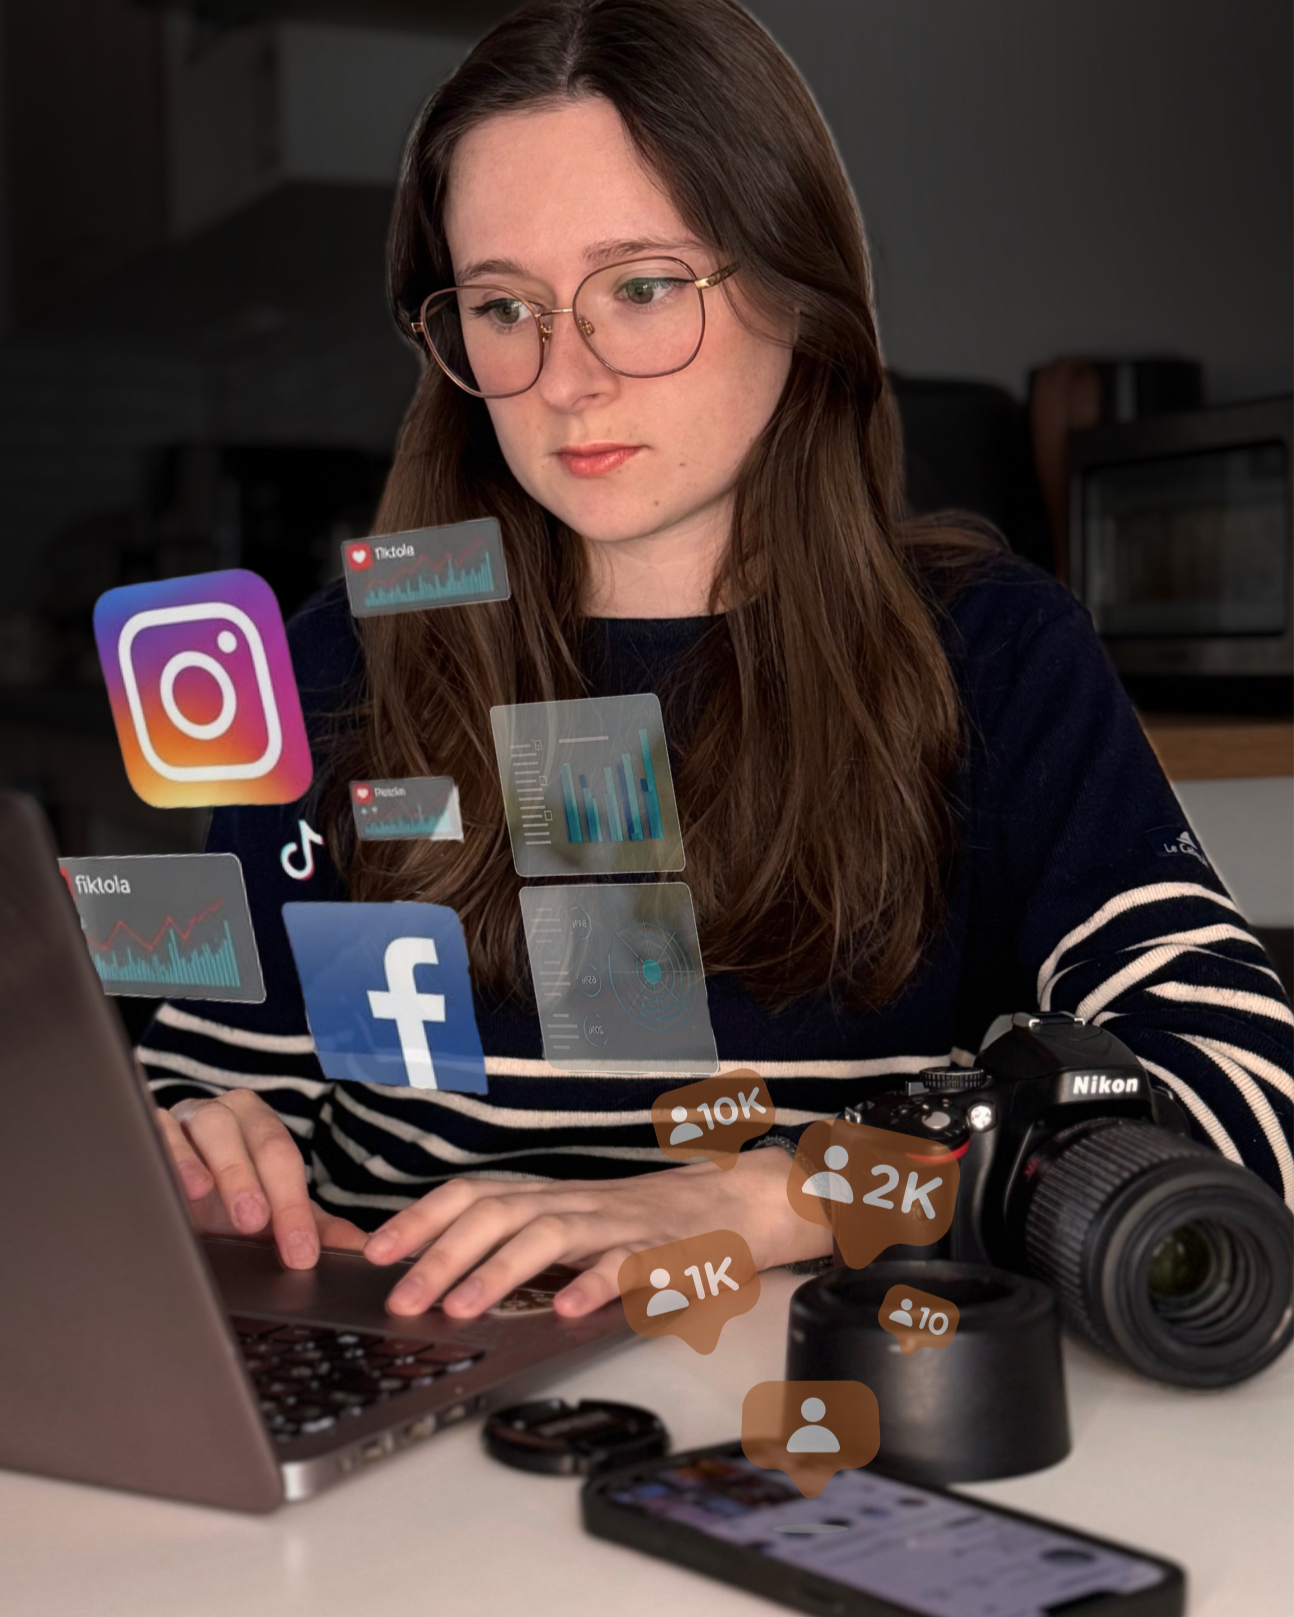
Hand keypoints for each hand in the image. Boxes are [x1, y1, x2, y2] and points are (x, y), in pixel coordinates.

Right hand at [154, 1091, 366, 1265]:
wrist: (163, 1189)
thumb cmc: (219, 1199)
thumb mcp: (265, 1212)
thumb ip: (309, 1225)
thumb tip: (360, 1248)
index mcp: (261, 1126)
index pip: (285, 1161)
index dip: (294, 1207)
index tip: (301, 1253)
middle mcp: (228, 1114)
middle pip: (254, 1141)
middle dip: (260, 1186)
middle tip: (260, 1227)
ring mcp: (187, 1116)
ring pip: (210, 1127)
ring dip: (224, 1170)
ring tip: (234, 1210)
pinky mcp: (151, 1126)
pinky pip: (161, 1131)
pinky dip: (175, 1157)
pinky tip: (185, 1188)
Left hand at [362, 1144, 832, 1318]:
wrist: (737, 1203)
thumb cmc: (645, 1223)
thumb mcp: (574, 1225)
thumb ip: (518, 1240)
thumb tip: (437, 1272)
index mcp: (549, 1197)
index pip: (472, 1194)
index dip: (421, 1219)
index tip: (374, 1252)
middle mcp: (575, 1203)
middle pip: (498, 1214)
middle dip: (442, 1255)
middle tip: (401, 1298)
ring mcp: (619, 1224)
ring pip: (551, 1235)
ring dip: (500, 1271)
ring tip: (462, 1308)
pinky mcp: (663, 1252)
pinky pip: (628, 1264)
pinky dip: (597, 1284)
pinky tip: (570, 1309)